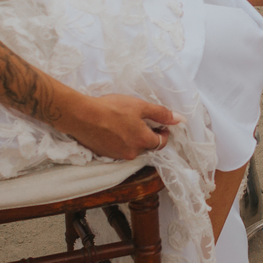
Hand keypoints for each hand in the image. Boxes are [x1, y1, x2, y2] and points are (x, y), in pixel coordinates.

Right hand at [64, 95, 182, 160]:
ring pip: (132, 147)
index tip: (161, 124)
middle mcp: (132, 153)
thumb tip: (180, 120)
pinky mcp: (104, 154)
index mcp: (143, 142)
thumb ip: (161, 114)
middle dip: (147, 134)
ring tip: (125, 121)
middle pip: (146, 146)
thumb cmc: (112, 108)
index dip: (163, 133)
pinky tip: (113, 127)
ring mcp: (117, 155)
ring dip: (133, 137)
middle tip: (141, 119)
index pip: (161, 143)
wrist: (82, 116)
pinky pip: (119, 148)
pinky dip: (120, 139)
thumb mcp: (140, 106)